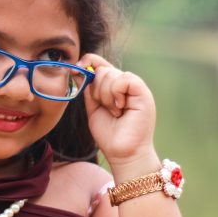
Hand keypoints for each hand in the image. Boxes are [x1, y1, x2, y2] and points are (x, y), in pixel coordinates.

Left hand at [78, 53, 157, 169]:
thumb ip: (90, 91)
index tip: (75, 69)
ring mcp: (136, 88)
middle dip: (97, 90)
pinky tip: (120, 108)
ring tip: (115, 112)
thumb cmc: (110, 136)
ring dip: (106, 96)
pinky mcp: (143, 92)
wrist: (123, 154)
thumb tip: (82, 71)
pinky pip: (124, 79)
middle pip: (103, 70)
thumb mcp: (94, 109)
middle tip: (107, 109)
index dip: (88, 62)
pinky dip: (115, 93)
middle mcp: (126, 85)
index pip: (101, 65)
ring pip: (110, 74)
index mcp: (115, 88)